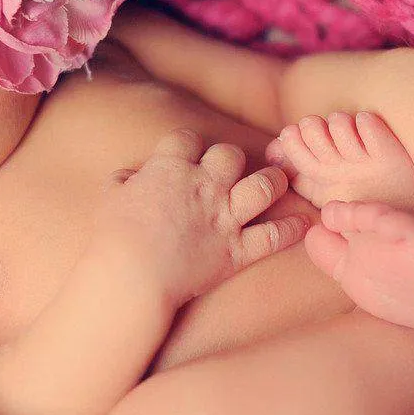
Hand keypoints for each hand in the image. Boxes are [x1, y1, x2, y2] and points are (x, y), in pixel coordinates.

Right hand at [92, 129, 306, 308]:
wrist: (131, 275)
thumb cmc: (114, 238)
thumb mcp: (110, 198)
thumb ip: (123, 182)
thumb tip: (129, 176)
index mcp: (171, 169)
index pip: (186, 139)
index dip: (189, 145)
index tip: (189, 153)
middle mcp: (204, 186)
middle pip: (230, 155)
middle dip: (231, 159)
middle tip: (230, 169)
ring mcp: (224, 218)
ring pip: (263, 186)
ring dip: (273, 181)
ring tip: (278, 181)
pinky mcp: (236, 251)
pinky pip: (273, 237)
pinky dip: (291, 230)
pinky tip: (303, 224)